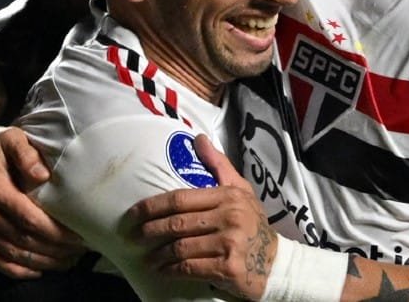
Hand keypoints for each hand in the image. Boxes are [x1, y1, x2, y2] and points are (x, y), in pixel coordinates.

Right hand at [0, 117, 85, 277]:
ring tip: (68, 260)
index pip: (29, 219)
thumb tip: (42, 175)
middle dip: (55, 249)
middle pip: (23, 240)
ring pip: (11, 254)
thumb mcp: (10, 137)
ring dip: (42, 262)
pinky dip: (18, 269)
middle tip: (80, 250)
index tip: (78, 236)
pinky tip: (39, 269)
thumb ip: (26, 153)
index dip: (55, 232)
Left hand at [128, 135, 275, 298]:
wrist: (276, 262)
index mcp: (228, 196)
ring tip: (147, 257)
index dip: (152, 206)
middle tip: (133, 236)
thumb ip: (218, 166)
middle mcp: (229, 217)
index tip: (133, 214)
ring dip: (158, 254)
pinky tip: (162, 270)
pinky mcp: (228, 268)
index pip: (180, 198)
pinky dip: (171, 270)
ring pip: (180, 247)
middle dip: (149, 231)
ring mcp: (229, 243)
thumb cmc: (252, 224)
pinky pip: (190, 267)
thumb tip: (198, 138)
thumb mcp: (241, 190)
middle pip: (177, 223)